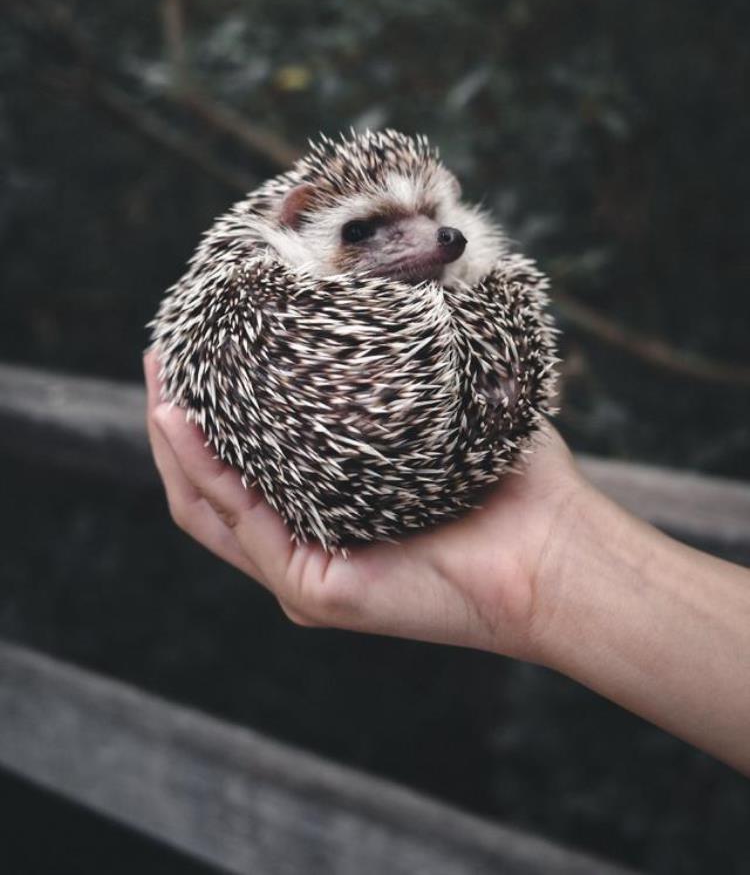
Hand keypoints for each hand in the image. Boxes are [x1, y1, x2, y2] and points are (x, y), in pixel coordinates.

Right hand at [144, 351, 588, 659]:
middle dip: (173, 419)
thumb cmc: (508, 480)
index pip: (245, 463)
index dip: (210, 410)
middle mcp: (306, 541)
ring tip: (158, 378)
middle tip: (161, 353)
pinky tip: (179, 420)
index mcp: (327, 510)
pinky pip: (237, 521)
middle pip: (211, 484)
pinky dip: (201, 468)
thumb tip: (375, 293)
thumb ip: (392, 377)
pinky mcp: (312, 590)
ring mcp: (303, 571)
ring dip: (172, 440)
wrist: (553, 544)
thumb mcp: (433, 416)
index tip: (197, 345)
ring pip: (208, 504)